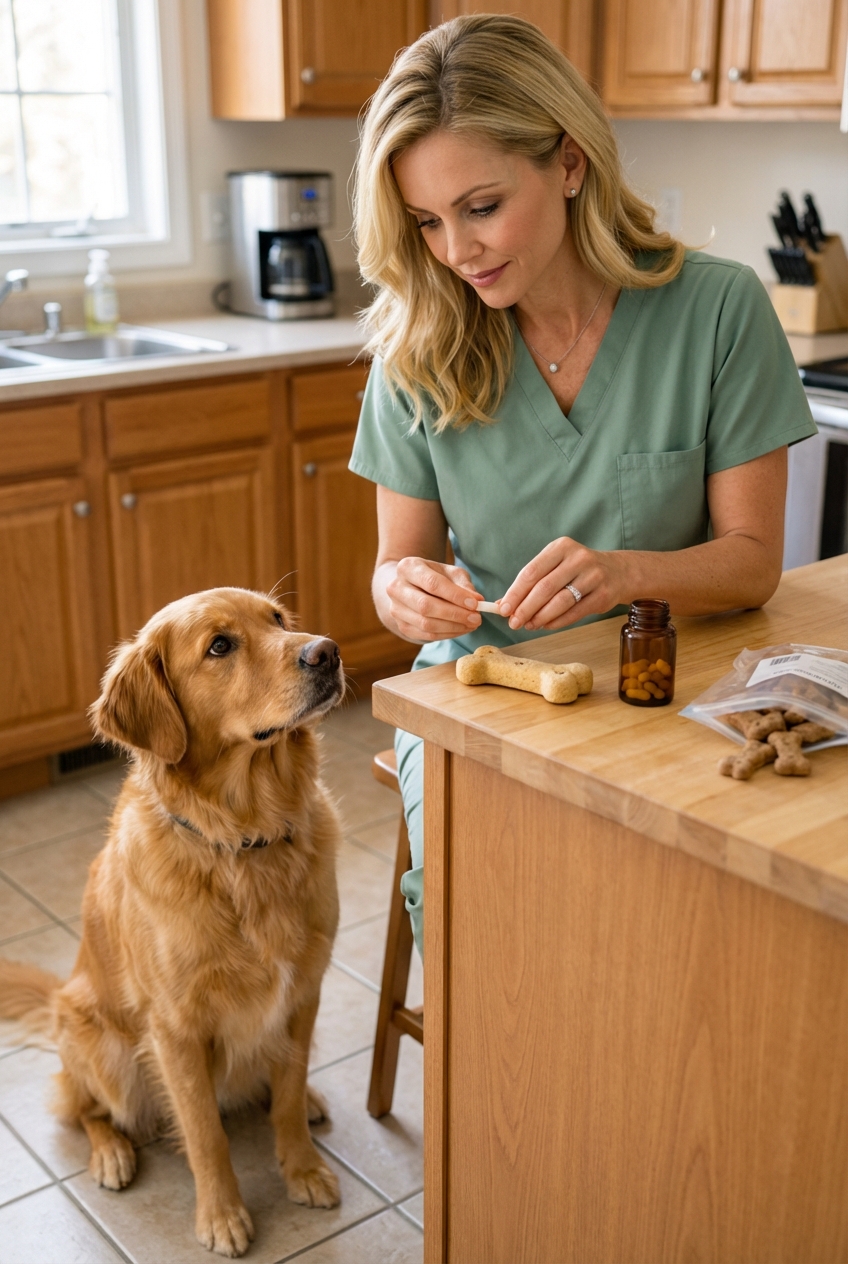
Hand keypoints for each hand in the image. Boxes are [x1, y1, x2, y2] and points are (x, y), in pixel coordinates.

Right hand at [386, 557, 482, 642]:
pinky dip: (448, 634)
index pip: (432, 583)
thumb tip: (477, 600)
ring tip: (472, 624)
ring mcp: (396, 609)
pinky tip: (461, 629)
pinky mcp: (402, 626)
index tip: (475, 603)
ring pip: (426, 624)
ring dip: (453, 627)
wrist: (412, 588)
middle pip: (426, 606)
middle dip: (455, 614)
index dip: (455, 595)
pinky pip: (427, 635)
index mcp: (408, 567)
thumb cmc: (435, 577)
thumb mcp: (450, 573)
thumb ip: (464, 585)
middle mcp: (396, 588)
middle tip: (476, 618)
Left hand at [498, 538, 624, 630]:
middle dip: (525, 608)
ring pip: (560, 601)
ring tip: (529, 625)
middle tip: (513, 622)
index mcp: (561, 547)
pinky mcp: (603, 595)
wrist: (619, 572)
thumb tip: (503, 604)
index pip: (532, 571)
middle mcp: (579, 558)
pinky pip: (575, 612)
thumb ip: (532, 583)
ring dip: (541, 617)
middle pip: (544, 587)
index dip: (515, 592)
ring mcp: (593, 576)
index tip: (503, 608)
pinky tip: (546, 625)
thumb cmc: (578, 570)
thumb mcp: (556, 566)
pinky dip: (557, 621)